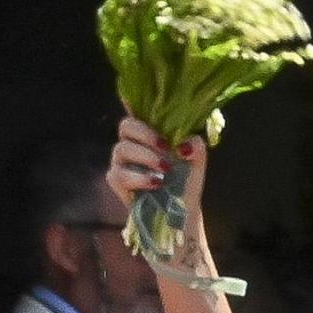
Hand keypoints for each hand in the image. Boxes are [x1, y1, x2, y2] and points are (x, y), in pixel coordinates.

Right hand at [107, 117, 208, 235]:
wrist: (182, 210)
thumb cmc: (185, 180)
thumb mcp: (196, 160)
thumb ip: (194, 146)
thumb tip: (183, 145)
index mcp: (149, 133)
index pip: (135, 110)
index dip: (133, 101)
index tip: (149, 108)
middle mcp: (132, 143)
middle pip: (126, 125)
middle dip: (146, 133)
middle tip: (165, 146)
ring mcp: (121, 161)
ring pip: (121, 148)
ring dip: (146, 156)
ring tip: (166, 169)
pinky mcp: (117, 180)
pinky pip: (119, 174)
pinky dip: (139, 177)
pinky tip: (156, 182)